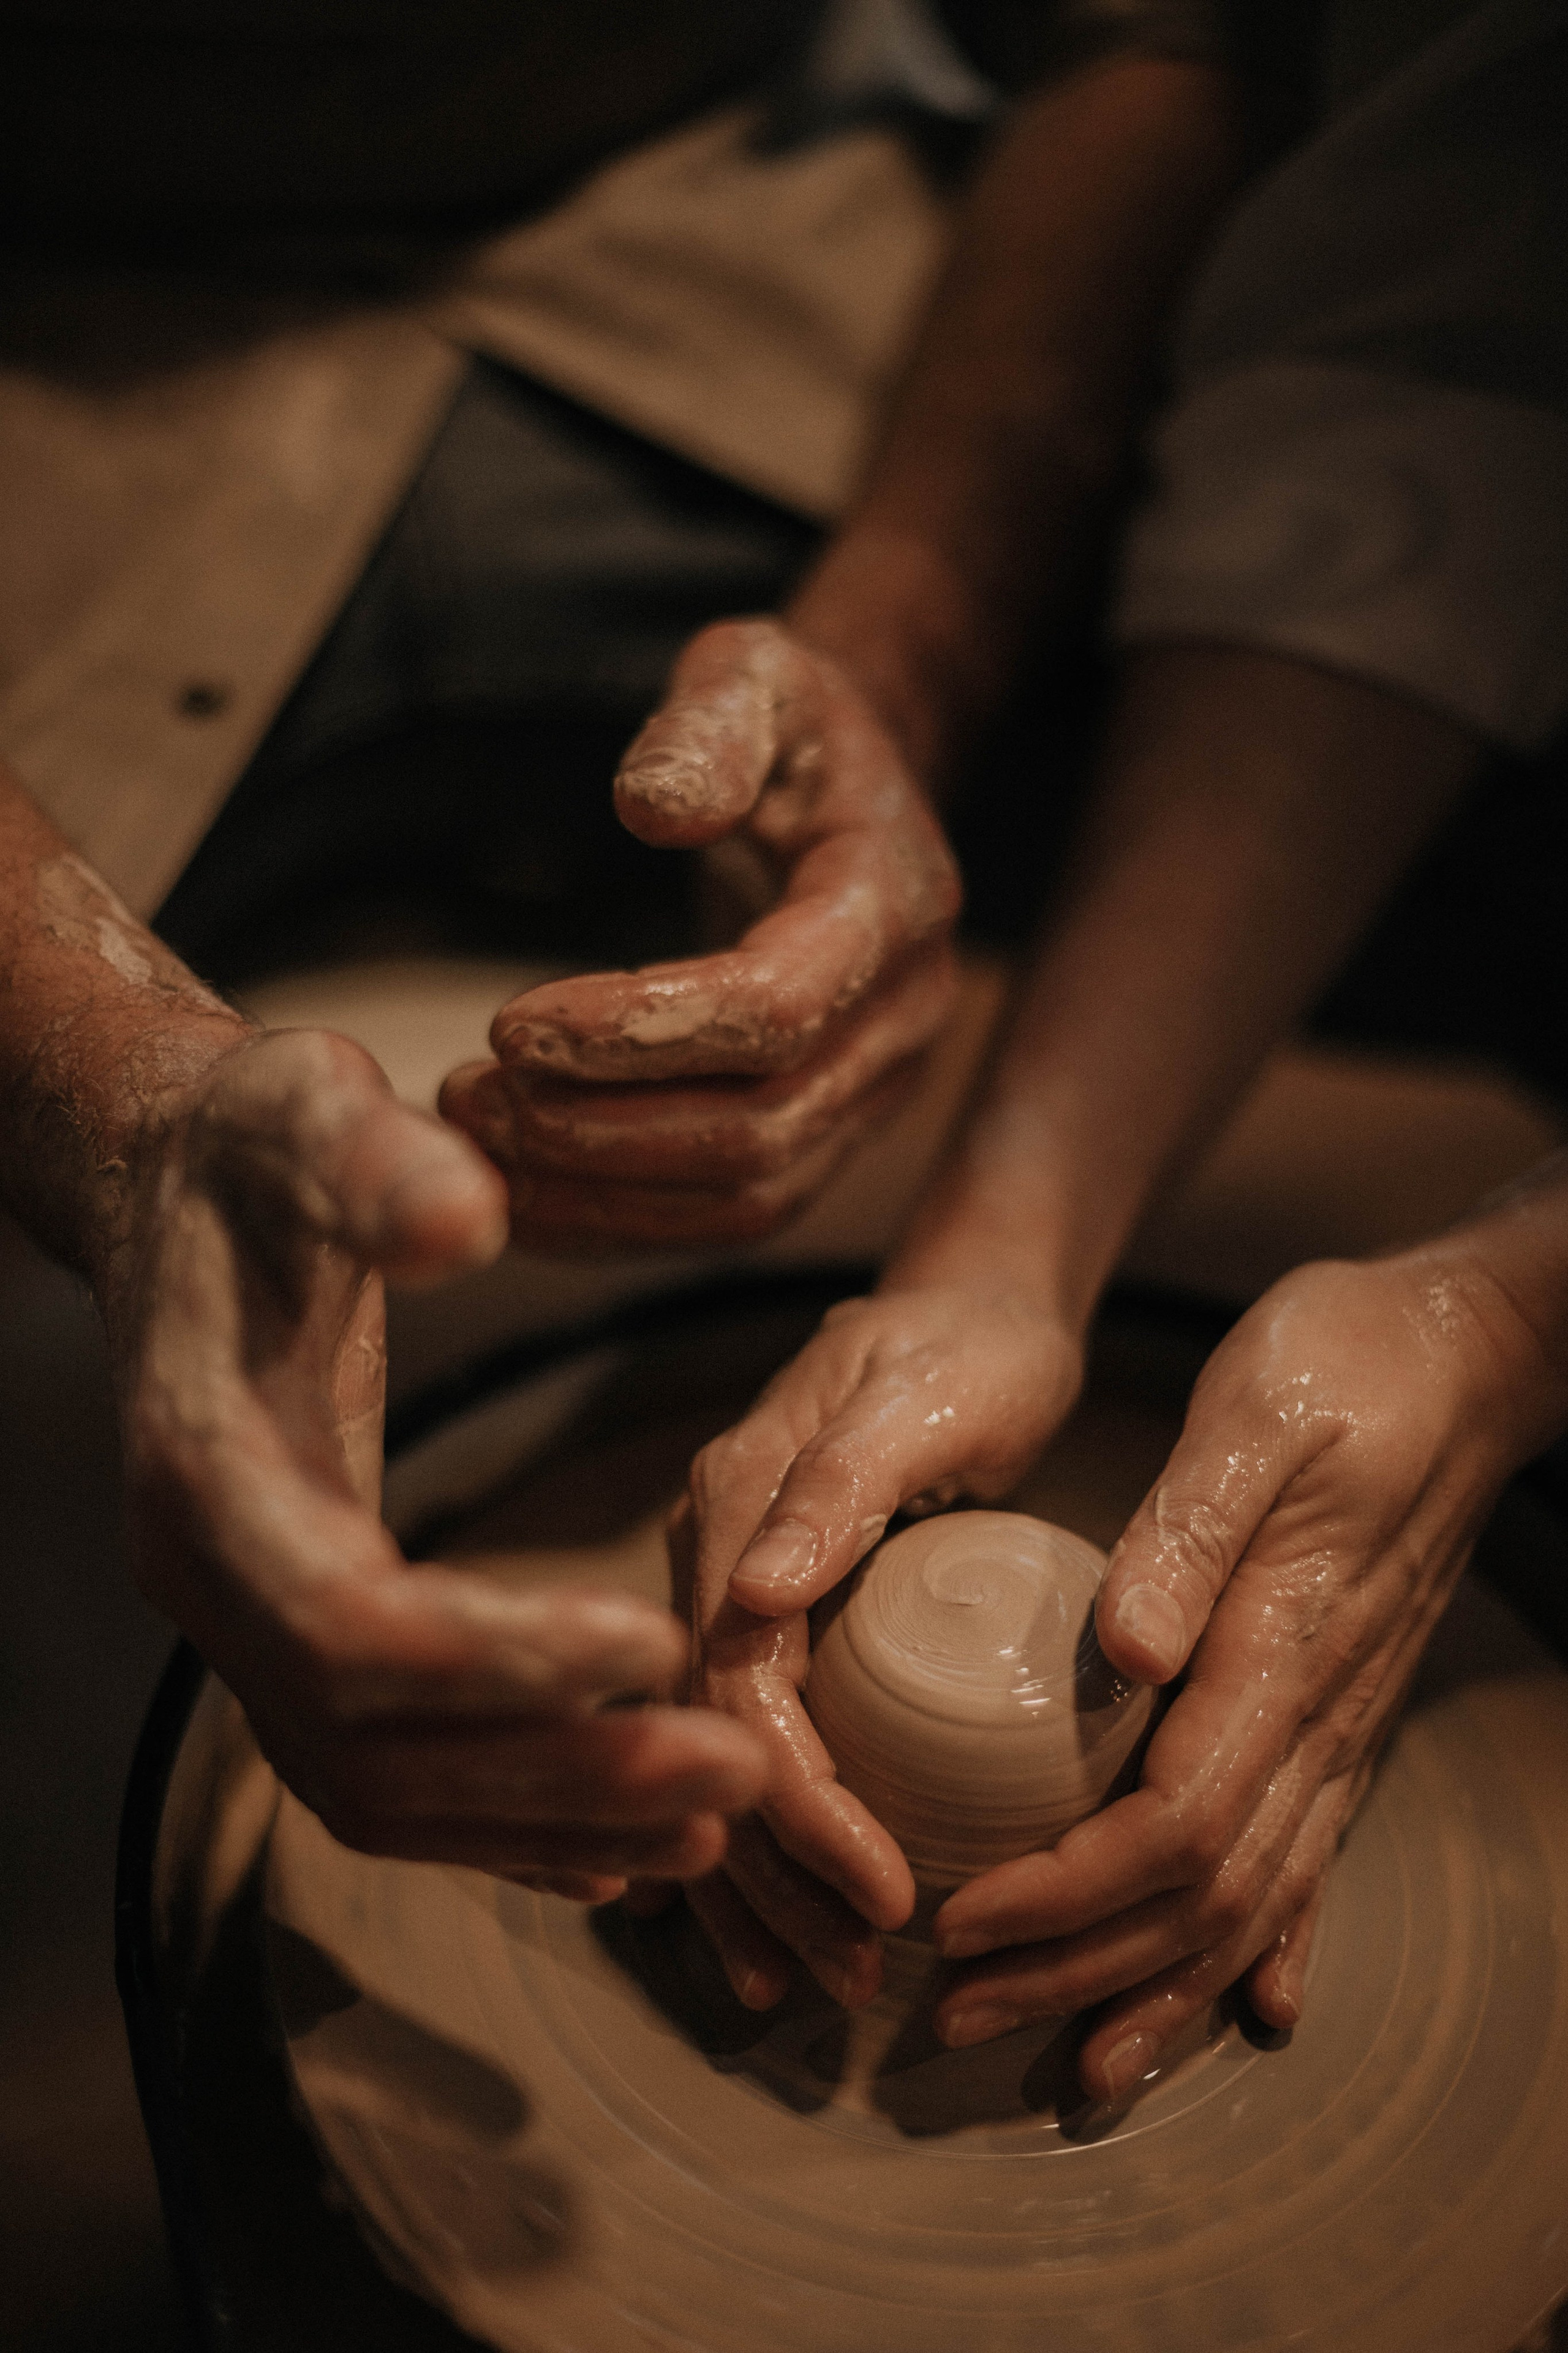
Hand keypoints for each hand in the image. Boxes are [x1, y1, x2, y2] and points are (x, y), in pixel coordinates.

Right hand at [104, 1027, 766, 1898]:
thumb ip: (378, 1167)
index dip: (500, 1653)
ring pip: (388, 1788)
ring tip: (710, 1823)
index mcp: (205, 1471)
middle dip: (557, 1772)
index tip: (655, 1642)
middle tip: (733, 1775)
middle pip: (376, 1748)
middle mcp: (212, 1580)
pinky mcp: (300, 1632)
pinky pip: (394, 1769)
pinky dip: (505, 1817)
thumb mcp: (307, 1110)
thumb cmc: (252, 1147)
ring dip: (550, 1816)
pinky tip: (621, 1841)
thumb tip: (465, 1225)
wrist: (182, 1190)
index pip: (350, 1622)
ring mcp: (248, 1623)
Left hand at [440, 619, 960, 1250]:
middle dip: (600, 1128)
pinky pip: (729, 1219)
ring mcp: (876, 1096)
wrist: (853, 802)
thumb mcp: (755, 674)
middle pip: (760, 1126)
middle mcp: (905, 1021)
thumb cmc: (789, 731)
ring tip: (476, 1139)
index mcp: (897, 902)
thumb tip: (651, 805)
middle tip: (467, 1096)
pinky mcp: (830, 1141)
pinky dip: (619, 1222)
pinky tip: (521, 1189)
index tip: (508, 1024)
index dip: (642, 1032)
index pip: (779, 1007)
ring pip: (746, 1195)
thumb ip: (709, 723)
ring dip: (599, 1188)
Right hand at [660, 1288, 1082, 2006]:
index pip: (736, 1682)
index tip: (878, 1896)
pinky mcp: (767, 1613)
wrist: (977, 1304)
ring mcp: (729, 1582)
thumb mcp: (921, 1396)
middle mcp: (710, 1548)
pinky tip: (774, 1928)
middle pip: (704, 1739)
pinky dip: (751, 1840)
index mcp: (734, 1499)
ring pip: (707, 1757)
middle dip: (771, 1872)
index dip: (795, 1804)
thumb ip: (835, 1484)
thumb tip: (752, 1591)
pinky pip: (738, 1739)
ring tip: (818, 1981)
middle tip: (856, 1971)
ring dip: (753, 1881)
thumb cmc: (970, 1346)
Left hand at [929, 1251, 1552, 2095]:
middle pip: (1200, 1897)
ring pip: (1255, 1902)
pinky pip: (1310, 1858)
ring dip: (1158, 1987)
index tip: (963, 1918)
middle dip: (1079, 1972)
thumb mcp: (1254, 1415)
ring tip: (1070, 2055)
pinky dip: (1268, 1945)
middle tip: (961, 2014)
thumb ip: (1189, 1531)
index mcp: (1277, 1646)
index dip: (1066, 1892)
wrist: (1471, 1356)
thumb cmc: (1347, 1364)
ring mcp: (1341, 1724)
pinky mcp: (1345, 1711)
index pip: (1171, 1823)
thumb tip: (1125, 1647)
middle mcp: (1317, 1714)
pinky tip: (1250, 2006)